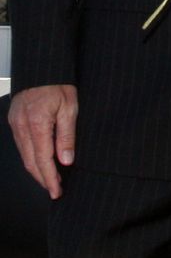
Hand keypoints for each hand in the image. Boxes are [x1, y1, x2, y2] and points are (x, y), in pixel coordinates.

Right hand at [8, 84, 77, 198]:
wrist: (42, 66)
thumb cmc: (58, 84)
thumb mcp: (70, 107)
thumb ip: (67, 135)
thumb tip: (66, 160)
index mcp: (37, 123)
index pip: (43, 160)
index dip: (50, 179)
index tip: (56, 191)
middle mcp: (21, 126)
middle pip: (30, 162)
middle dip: (42, 178)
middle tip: (55, 190)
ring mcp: (15, 124)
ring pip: (24, 155)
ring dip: (36, 169)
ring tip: (50, 178)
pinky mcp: (14, 120)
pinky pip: (21, 145)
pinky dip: (30, 157)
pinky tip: (40, 160)